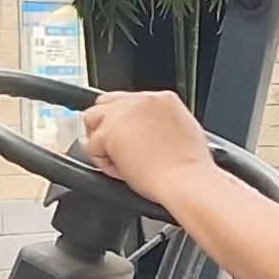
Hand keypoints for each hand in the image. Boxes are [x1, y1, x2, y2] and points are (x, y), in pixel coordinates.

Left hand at [77, 87, 213, 205]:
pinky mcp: (109, 132)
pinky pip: (90, 145)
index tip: (128, 137)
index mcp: (163, 99)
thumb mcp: (183, 132)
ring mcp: (123, 113)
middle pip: (106, 102)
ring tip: (114, 159)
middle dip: (106, 124)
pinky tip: (118, 170)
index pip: (130, 101)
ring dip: (99, 139)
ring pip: (92, 118)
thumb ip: (161, 124)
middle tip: (113, 147)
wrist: (185, 180)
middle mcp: (142, 100)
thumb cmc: (188, 168)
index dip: (125, 121)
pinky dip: (101, 160)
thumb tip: (146, 132)